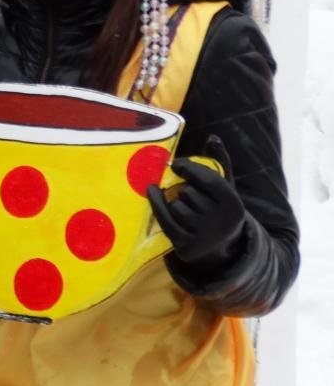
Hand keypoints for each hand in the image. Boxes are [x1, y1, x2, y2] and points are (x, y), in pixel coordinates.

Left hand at [147, 136, 247, 270]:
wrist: (220, 247)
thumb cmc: (218, 209)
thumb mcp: (225, 188)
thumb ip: (219, 162)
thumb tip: (213, 138)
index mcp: (234, 205)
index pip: (208, 180)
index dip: (189, 168)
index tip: (177, 164)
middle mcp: (221, 222)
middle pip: (189, 192)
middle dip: (185, 189)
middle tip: (190, 196)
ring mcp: (203, 236)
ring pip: (176, 205)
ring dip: (175, 201)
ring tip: (186, 208)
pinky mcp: (185, 246)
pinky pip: (164, 218)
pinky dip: (156, 203)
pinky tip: (151, 191)